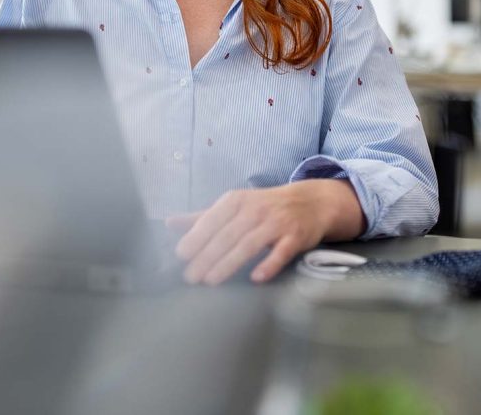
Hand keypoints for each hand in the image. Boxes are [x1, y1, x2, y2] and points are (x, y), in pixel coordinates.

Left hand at [167, 179, 364, 284]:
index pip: (212, 219)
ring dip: (228, 263)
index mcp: (237, 201)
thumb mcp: (233, 206)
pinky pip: (281, 252)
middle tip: (191, 277)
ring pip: (249, 244)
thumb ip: (203, 217)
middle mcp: (256, 209)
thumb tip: (169, 223)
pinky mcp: (295, 236)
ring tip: (211, 280)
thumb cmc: (264, 207)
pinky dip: (269, 264)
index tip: (181, 255)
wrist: (311, 202)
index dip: (196, 237)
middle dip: (207, 256)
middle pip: (228, 235)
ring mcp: (277, 223)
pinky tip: (255, 278)